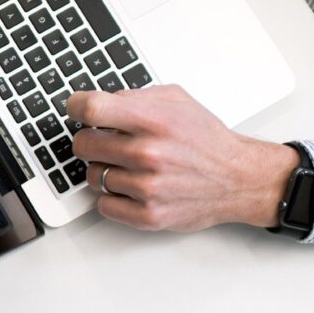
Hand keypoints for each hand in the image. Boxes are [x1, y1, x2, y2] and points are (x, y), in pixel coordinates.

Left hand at [68, 85, 300, 231]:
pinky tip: (130, 187)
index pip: (91, 109)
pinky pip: (104, 205)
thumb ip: (135, 97)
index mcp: (154, 120)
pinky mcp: (148, 215)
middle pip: (83, 144)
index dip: (76, 107)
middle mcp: (149, 154)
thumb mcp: (177, 101)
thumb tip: (99, 102)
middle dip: (90, 140)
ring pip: (92, 176)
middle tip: (105, 141)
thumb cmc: (206, 140)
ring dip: (104, 170)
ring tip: (128, 165)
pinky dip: (112, 197)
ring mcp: (147, 188)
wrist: (237, 178)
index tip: (76, 109)